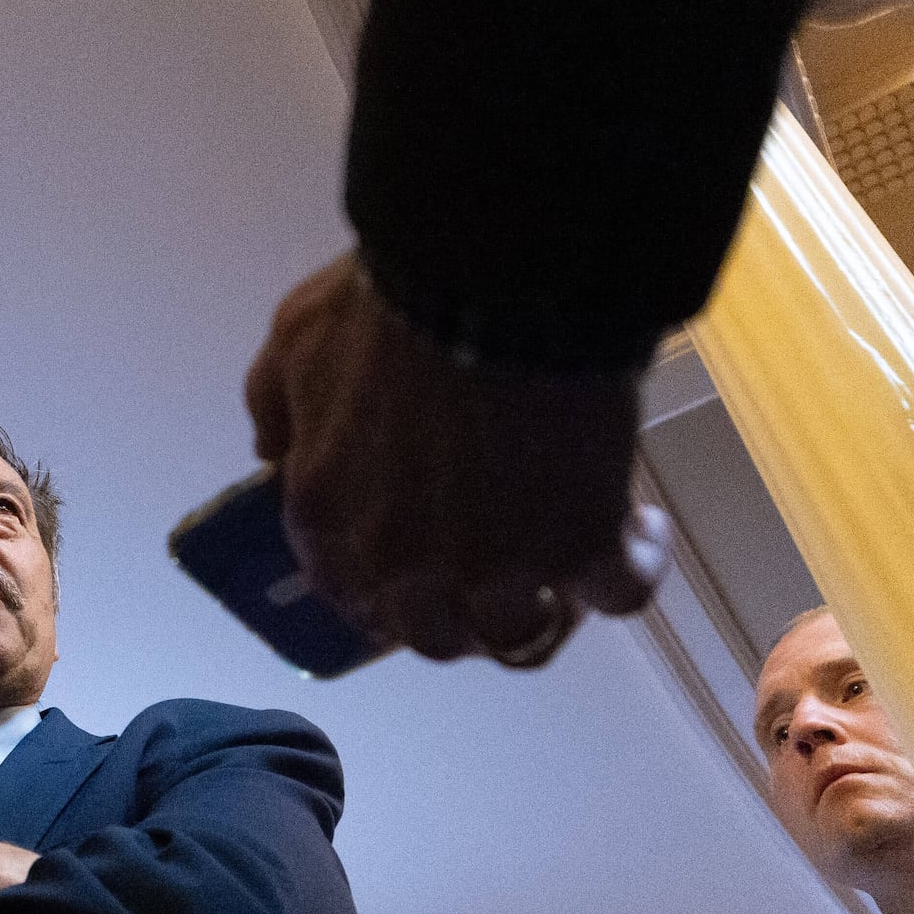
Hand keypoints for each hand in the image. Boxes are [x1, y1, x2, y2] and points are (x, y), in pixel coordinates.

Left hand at [244, 255, 671, 662]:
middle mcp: (403, 562)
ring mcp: (494, 567)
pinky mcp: (582, 549)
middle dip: (463, 609)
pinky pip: (619, 594)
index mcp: (329, 516)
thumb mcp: (298, 340)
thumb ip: (275, 404)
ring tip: (567, 553)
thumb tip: (274, 450)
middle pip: (435, 635)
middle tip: (495, 564)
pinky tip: (639, 527)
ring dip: (543, 602)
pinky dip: (634, 566)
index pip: (346, 593)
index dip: (385, 586)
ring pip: (520, 636)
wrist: (495, 277)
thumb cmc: (390, 301)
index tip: (417, 561)